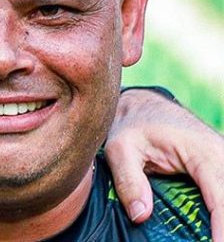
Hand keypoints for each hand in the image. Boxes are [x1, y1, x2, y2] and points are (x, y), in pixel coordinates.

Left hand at [105, 88, 222, 240]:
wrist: (142, 105)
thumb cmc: (131, 125)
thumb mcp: (120, 149)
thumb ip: (129, 181)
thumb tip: (140, 216)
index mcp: (201, 152)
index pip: (220, 196)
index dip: (221, 224)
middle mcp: (219, 155)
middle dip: (223, 223)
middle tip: (211, 241)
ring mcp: (222, 160)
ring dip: (220, 216)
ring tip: (210, 236)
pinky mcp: (218, 166)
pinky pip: (221, 190)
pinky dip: (218, 208)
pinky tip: (211, 227)